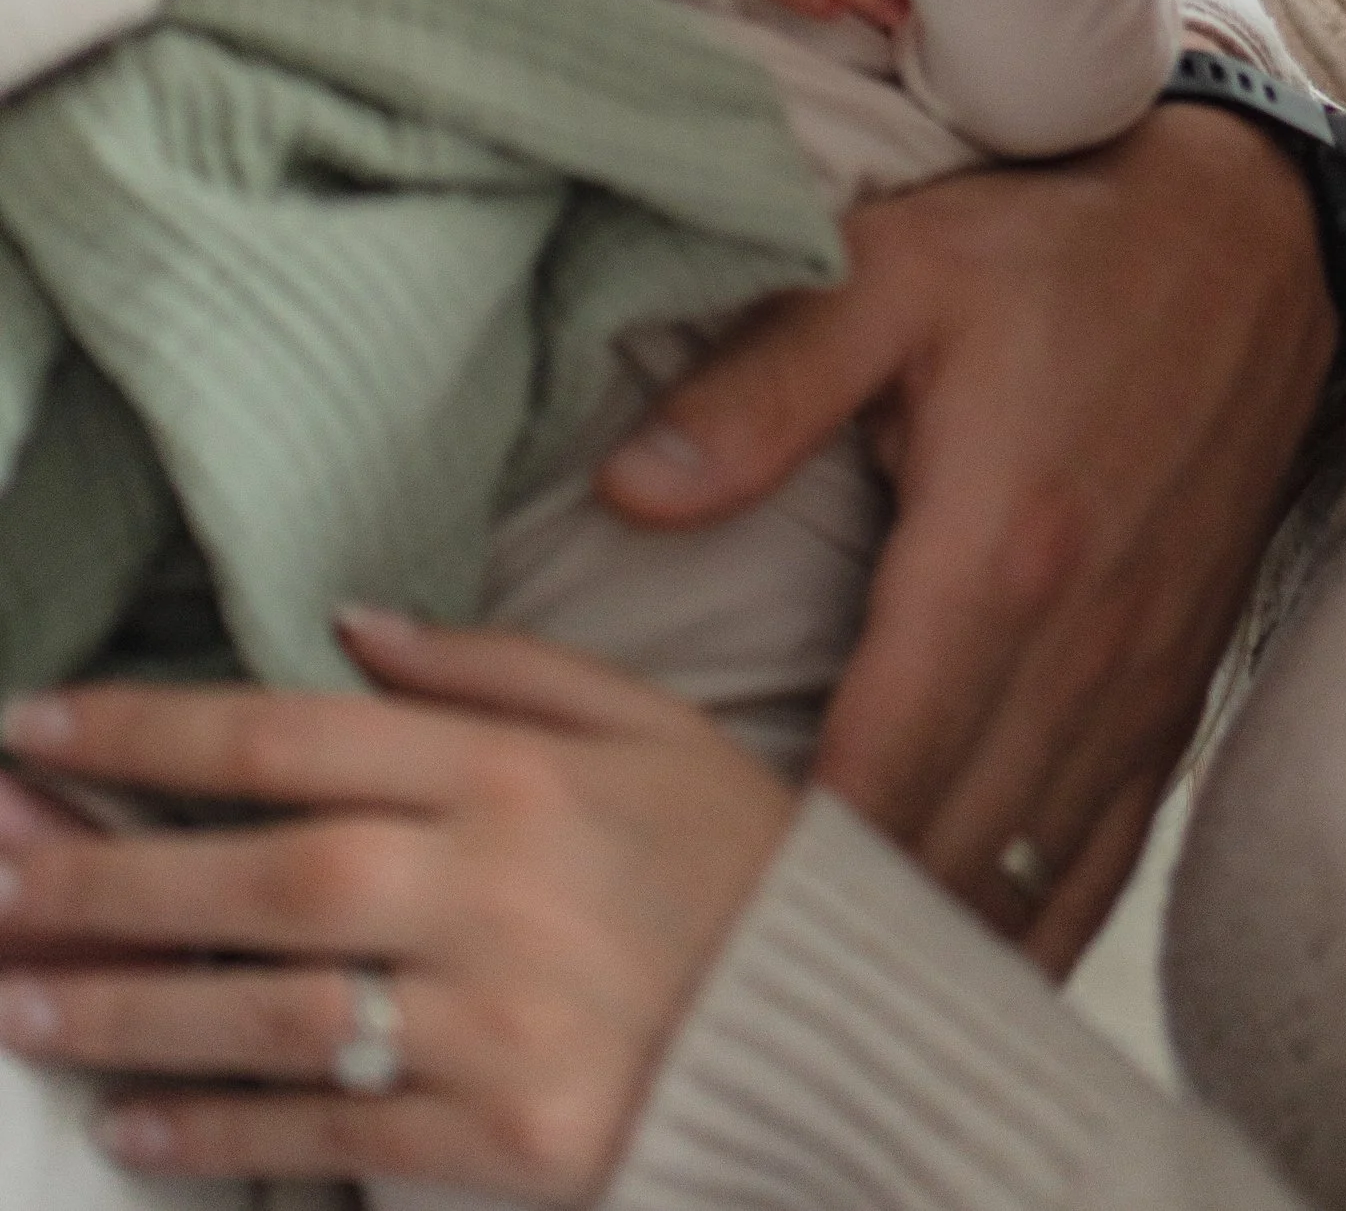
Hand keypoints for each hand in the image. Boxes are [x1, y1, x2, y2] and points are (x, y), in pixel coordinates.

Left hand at [0, 619, 795, 1200]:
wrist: (843, 1024)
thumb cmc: (738, 858)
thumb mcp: (642, 719)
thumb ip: (494, 667)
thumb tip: (349, 627)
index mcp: (517, 770)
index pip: (293, 736)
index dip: (149, 732)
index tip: (37, 727)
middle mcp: (493, 885)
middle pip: (257, 875)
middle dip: (100, 880)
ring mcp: (497, 1018)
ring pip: (271, 1010)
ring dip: (131, 1011)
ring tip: (21, 1005)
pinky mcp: (505, 1137)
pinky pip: (331, 1132)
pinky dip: (220, 1130)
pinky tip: (135, 1120)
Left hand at [601, 104, 1333, 969]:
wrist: (1255, 232)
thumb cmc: (1061, 242)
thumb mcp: (896, 271)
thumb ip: (762, 386)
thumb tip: (628, 491)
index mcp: (997, 556)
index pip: (876, 778)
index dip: (784, 870)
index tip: (691, 916)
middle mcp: (1081, 645)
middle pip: (947, 855)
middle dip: (836, 925)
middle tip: (716, 973)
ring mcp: (1142, 677)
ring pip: (1028, 876)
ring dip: (931, 940)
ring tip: (817, 991)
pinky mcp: (1180, 683)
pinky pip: (1109, 853)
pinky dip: (1036, 924)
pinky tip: (973, 968)